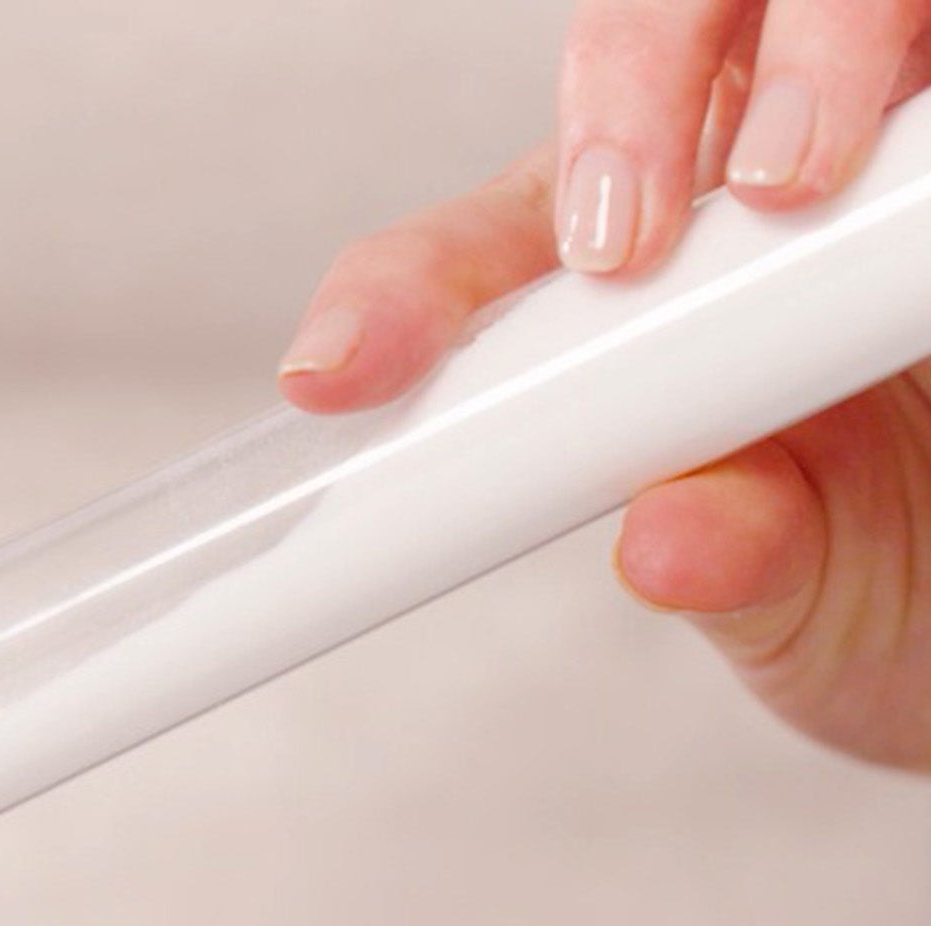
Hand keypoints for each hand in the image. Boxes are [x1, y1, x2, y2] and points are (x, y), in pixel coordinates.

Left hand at [278, 6, 930, 771]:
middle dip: (620, 97)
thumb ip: (740, 559)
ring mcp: (874, 118)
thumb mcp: (805, 585)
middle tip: (626, 244)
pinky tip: (922, 169)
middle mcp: (736, 171)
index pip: (473, 254)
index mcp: (627, 284)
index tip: (338, 373)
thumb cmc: (883, 557)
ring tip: (791, 178)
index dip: (403, 295)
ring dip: (802, 44)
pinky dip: (925, 83)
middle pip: (641, 31)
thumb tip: (670, 545)